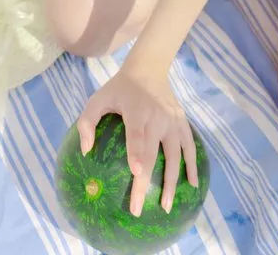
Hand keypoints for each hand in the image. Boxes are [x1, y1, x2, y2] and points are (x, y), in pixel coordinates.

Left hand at [76, 66, 198, 217]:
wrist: (149, 68)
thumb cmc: (119, 89)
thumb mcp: (98, 98)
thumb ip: (87, 122)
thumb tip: (85, 151)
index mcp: (136, 111)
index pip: (137, 134)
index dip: (137, 153)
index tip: (137, 173)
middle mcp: (157, 117)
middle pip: (154, 154)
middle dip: (147, 182)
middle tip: (138, 209)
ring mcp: (172, 120)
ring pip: (176, 155)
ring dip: (172, 181)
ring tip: (165, 206)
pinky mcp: (182, 122)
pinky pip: (189, 147)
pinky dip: (192, 166)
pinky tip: (191, 185)